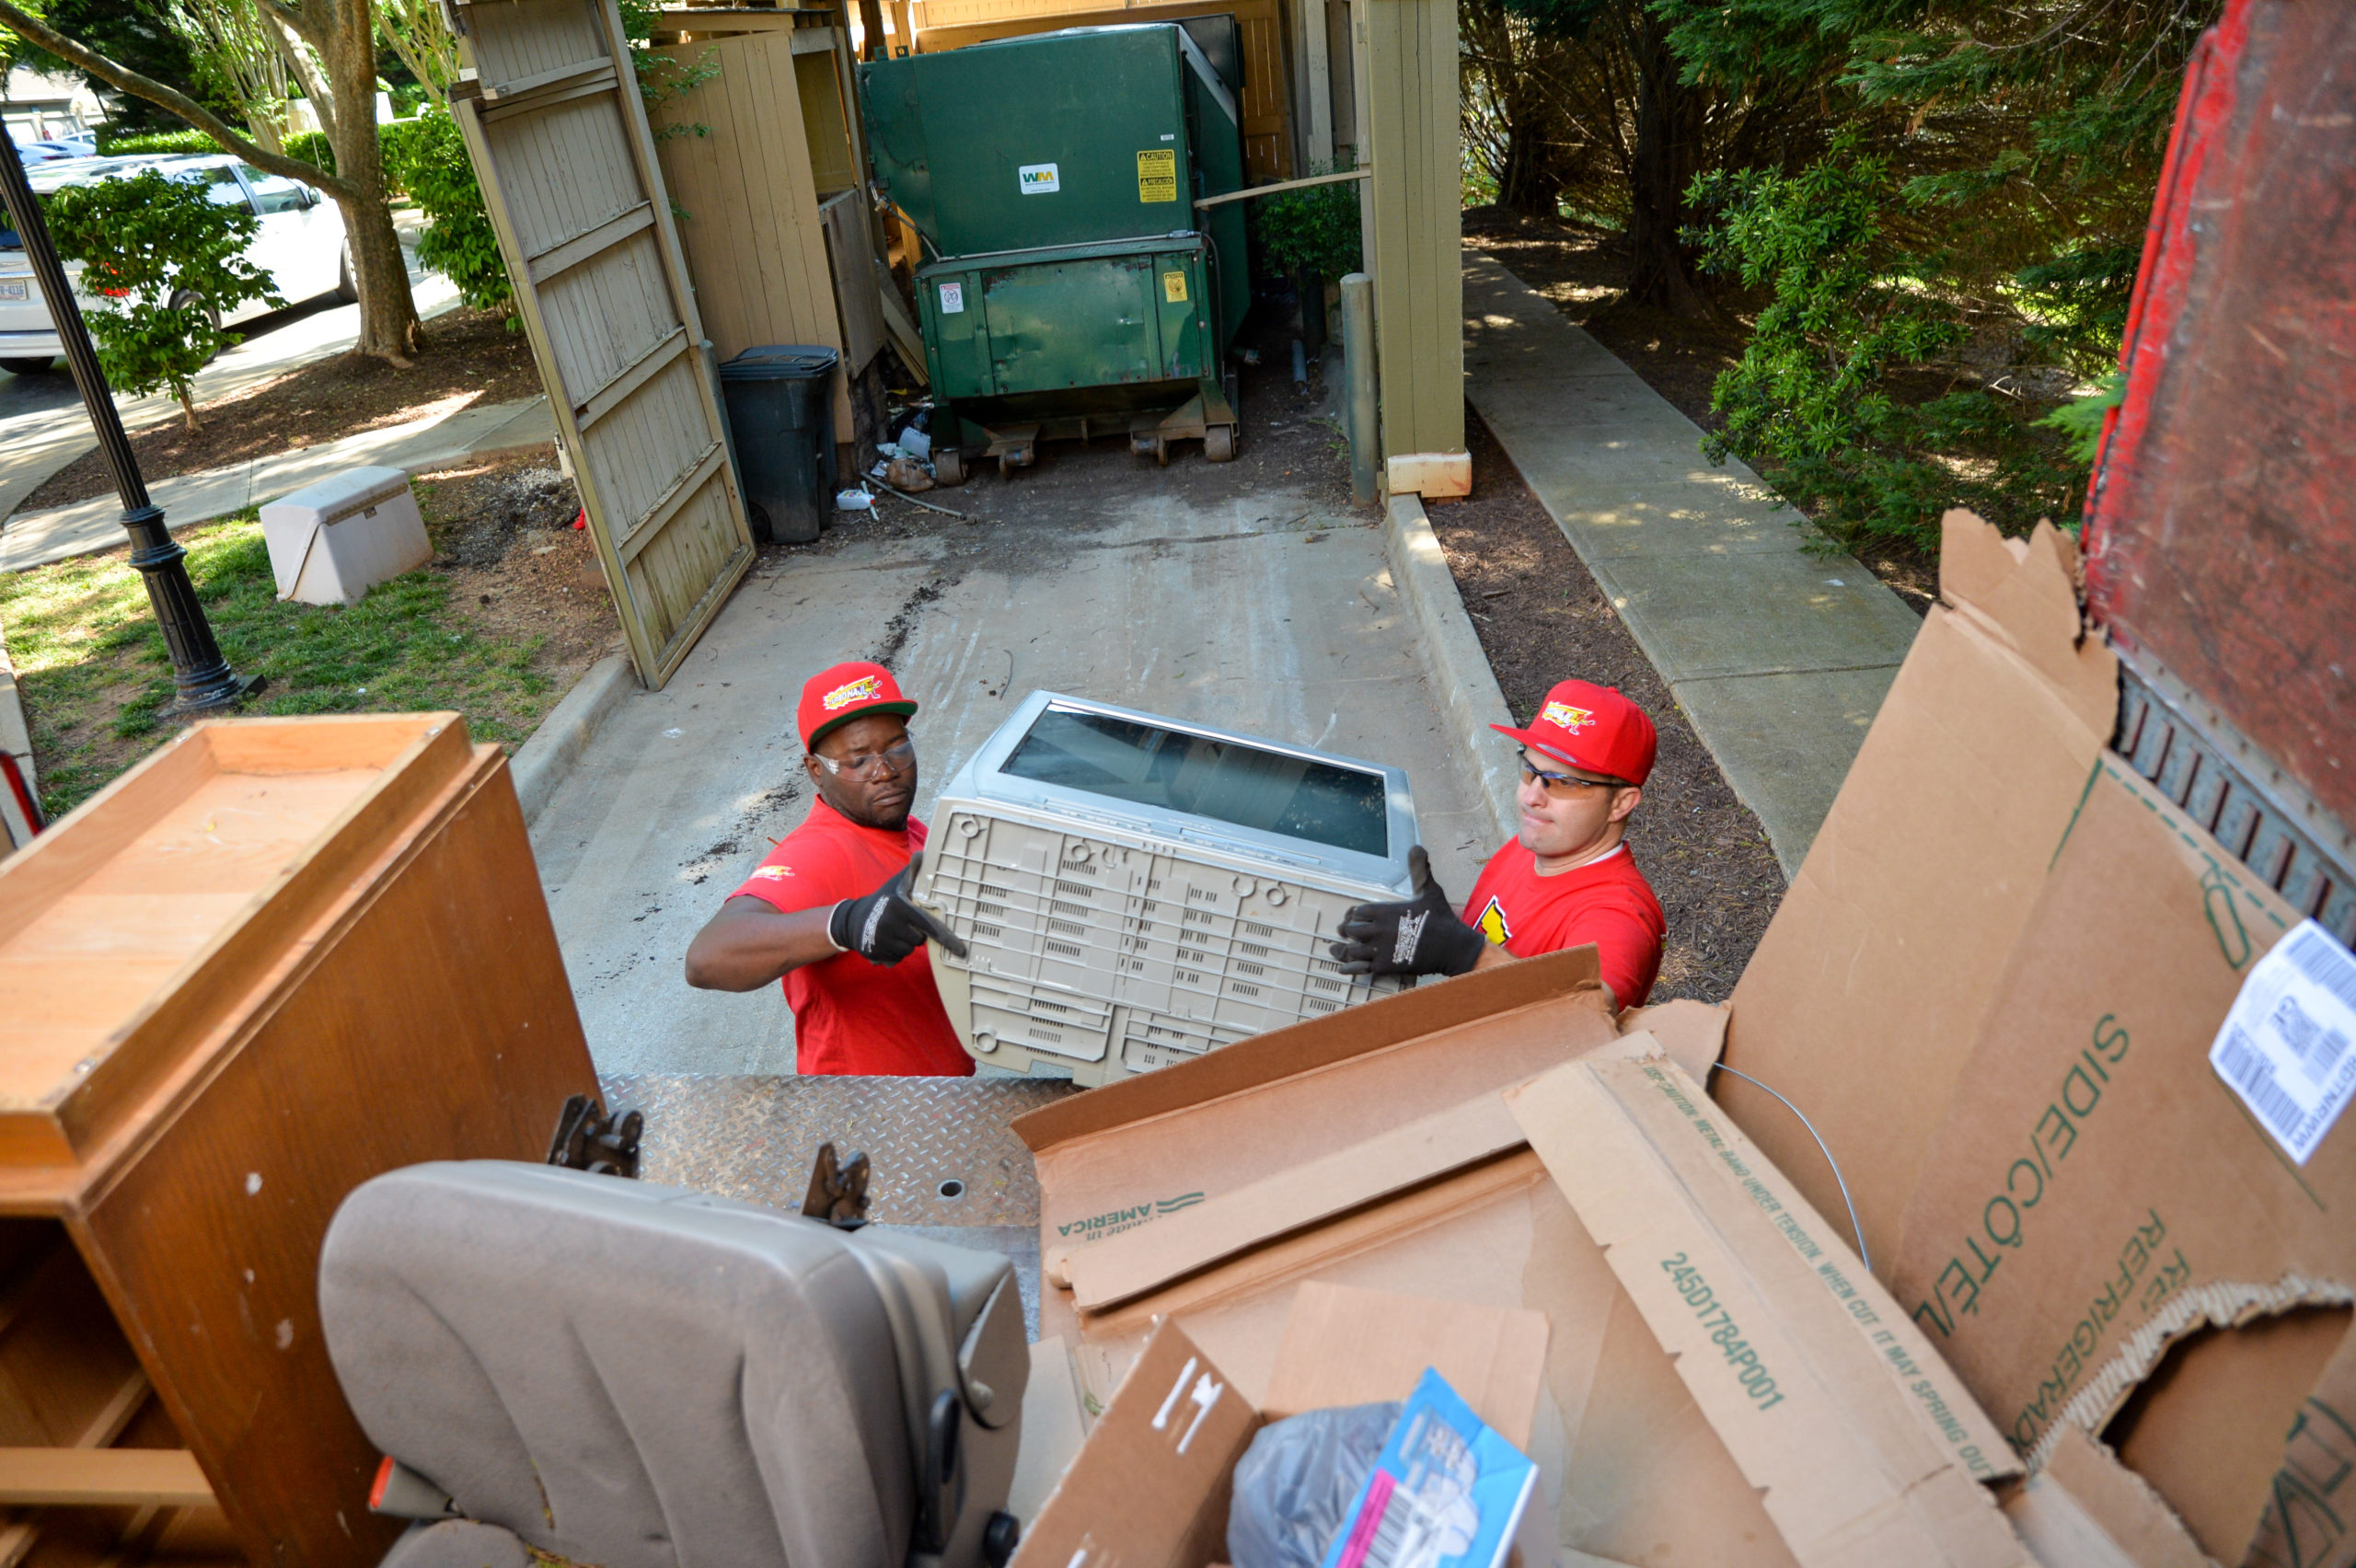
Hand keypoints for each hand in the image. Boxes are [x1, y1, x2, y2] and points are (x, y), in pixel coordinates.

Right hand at [828, 856, 969, 965]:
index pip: (929, 926)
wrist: (853, 919)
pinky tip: (887, 941)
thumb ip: (912, 872)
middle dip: (916, 934)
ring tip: (894, 932)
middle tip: (904, 924)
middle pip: (919, 940)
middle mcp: (889, 924)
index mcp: (899, 907)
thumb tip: (922, 855)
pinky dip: (895, 953)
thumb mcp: (896, 884)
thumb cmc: (883, 900)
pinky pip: (897, 959)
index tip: (961, 950)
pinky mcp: (874, 953)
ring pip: (908, 951)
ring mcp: (881, 941)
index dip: (947, 939)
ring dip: (905, 944)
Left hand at [1329, 845, 1487, 977]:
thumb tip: (1417, 846)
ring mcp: (1380, 949)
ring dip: (1345, 950)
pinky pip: (1359, 968)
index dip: (1354, 916)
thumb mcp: (1429, 890)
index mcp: (1384, 910)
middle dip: (1348, 931)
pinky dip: (1349, 968)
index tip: (1356, 918)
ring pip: (1351, 950)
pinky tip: (1344, 968)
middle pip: (1350, 930)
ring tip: (1340, 950)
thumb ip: (1419, 869)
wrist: (1452, 947)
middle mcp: (1378, 929)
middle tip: (1347, 933)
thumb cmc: (1440, 918)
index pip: (1357, 912)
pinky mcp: (1385, 967)